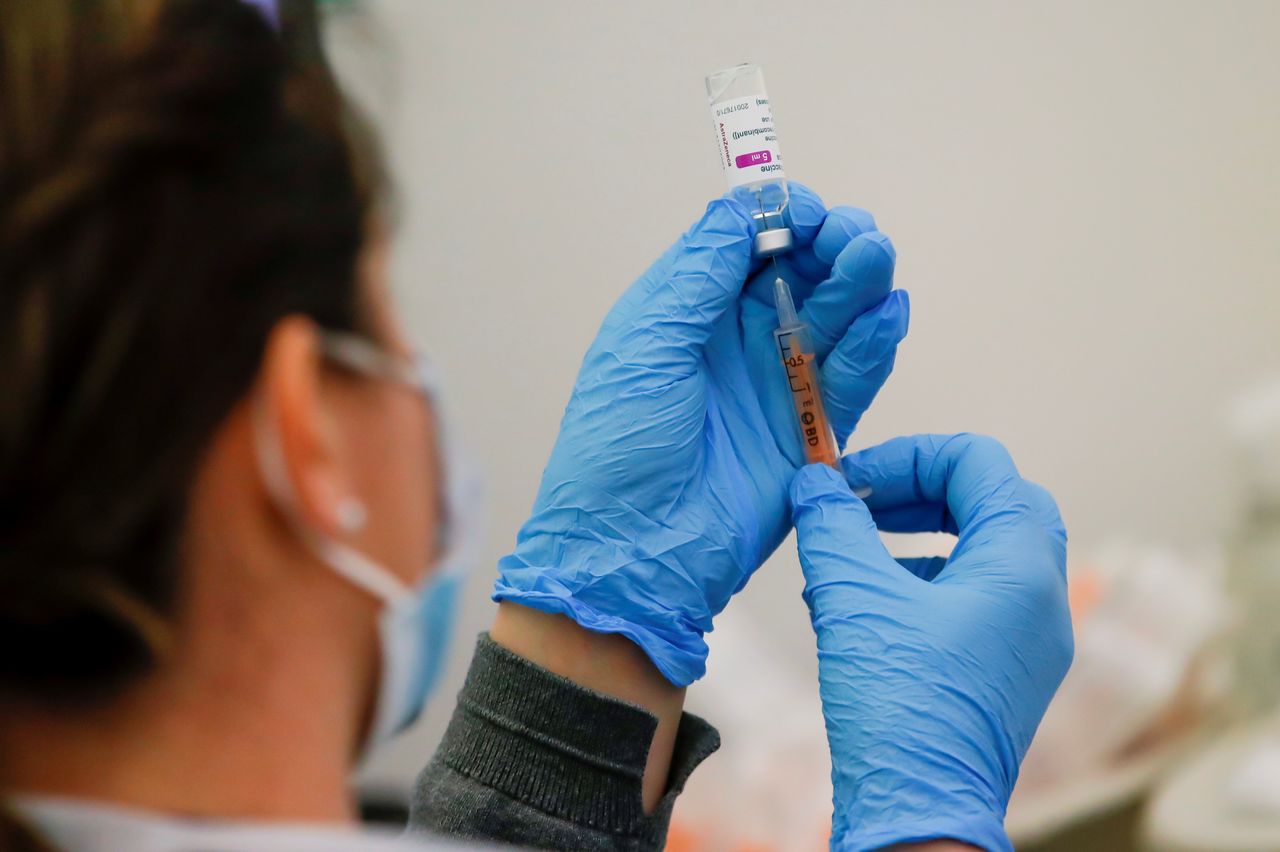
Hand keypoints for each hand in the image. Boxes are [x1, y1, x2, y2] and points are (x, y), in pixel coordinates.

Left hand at [494, 185, 908, 684]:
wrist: (633, 553)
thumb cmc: (618, 445)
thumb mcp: (646, 342)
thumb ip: (699, 272)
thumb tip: (743, 204)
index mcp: (686, 310)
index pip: (747, 242)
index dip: (780, 217)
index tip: (806, 211)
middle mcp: (734, 340)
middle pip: (801, 271)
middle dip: (832, 244)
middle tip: (854, 237)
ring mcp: (775, 385)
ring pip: (834, 318)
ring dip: (859, 283)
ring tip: (874, 258)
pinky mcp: (810, 431)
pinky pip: (852, 379)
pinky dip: (873, 345)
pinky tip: (886, 314)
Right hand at [790, 435, 1071, 851]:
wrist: (919, 813)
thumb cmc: (898, 706)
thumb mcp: (853, 598)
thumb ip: (833, 525)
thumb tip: (815, 483)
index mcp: (1020, 566)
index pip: (978, 463)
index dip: (908, 456)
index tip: (851, 479)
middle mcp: (1040, 597)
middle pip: (989, 502)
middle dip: (917, 492)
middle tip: (859, 503)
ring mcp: (1027, 640)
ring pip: (979, 552)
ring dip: (914, 538)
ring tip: (848, 555)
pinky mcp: (1003, 672)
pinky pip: (970, 601)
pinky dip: (918, 584)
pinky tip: (857, 606)